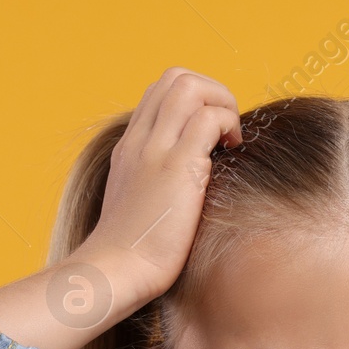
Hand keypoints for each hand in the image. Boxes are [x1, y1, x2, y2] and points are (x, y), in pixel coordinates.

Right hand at [72, 67, 243, 310]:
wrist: (116, 271)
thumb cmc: (131, 253)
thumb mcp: (137, 206)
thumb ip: (155, 185)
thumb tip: (187, 185)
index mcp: (130, 147)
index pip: (159, 93)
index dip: (194, 101)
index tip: (210, 134)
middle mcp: (140, 140)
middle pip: (175, 78)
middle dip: (212, 92)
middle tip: (226, 131)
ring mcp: (156, 150)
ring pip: (190, 87)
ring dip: (222, 103)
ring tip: (230, 139)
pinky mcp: (177, 167)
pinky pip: (208, 119)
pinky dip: (227, 125)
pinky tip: (232, 153)